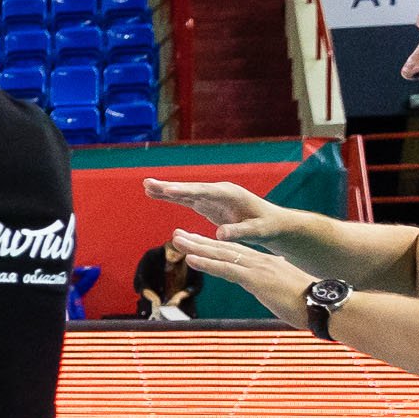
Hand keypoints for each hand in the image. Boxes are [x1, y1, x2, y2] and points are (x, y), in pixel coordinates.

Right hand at [143, 179, 295, 243]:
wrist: (272, 223)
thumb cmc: (267, 226)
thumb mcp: (257, 231)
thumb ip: (239, 231)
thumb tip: (219, 234)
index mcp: (231, 195)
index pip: (205, 192)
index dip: (186, 191)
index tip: (169, 191)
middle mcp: (218, 192)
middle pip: (191, 188)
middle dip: (170, 186)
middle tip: (148, 183)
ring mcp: (212, 197)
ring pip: (185, 193)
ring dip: (166, 190)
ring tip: (146, 186)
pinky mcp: (208, 205)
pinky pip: (186, 200)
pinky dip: (171, 197)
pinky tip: (156, 195)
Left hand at [171, 230, 316, 327]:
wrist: (325, 306)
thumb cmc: (309, 304)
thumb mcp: (285, 292)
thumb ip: (274, 288)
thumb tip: (272, 291)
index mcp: (266, 264)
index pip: (234, 253)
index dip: (213, 246)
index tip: (196, 241)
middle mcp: (259, 262)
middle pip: (223, 249)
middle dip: (198, 241)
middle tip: (177, 234)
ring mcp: (257, 269)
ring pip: (221, 255)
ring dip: (196, 247)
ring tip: (177, 240)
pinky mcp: (256, 280)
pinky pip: (227, 270)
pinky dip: (208, 263)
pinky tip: (191, 259)